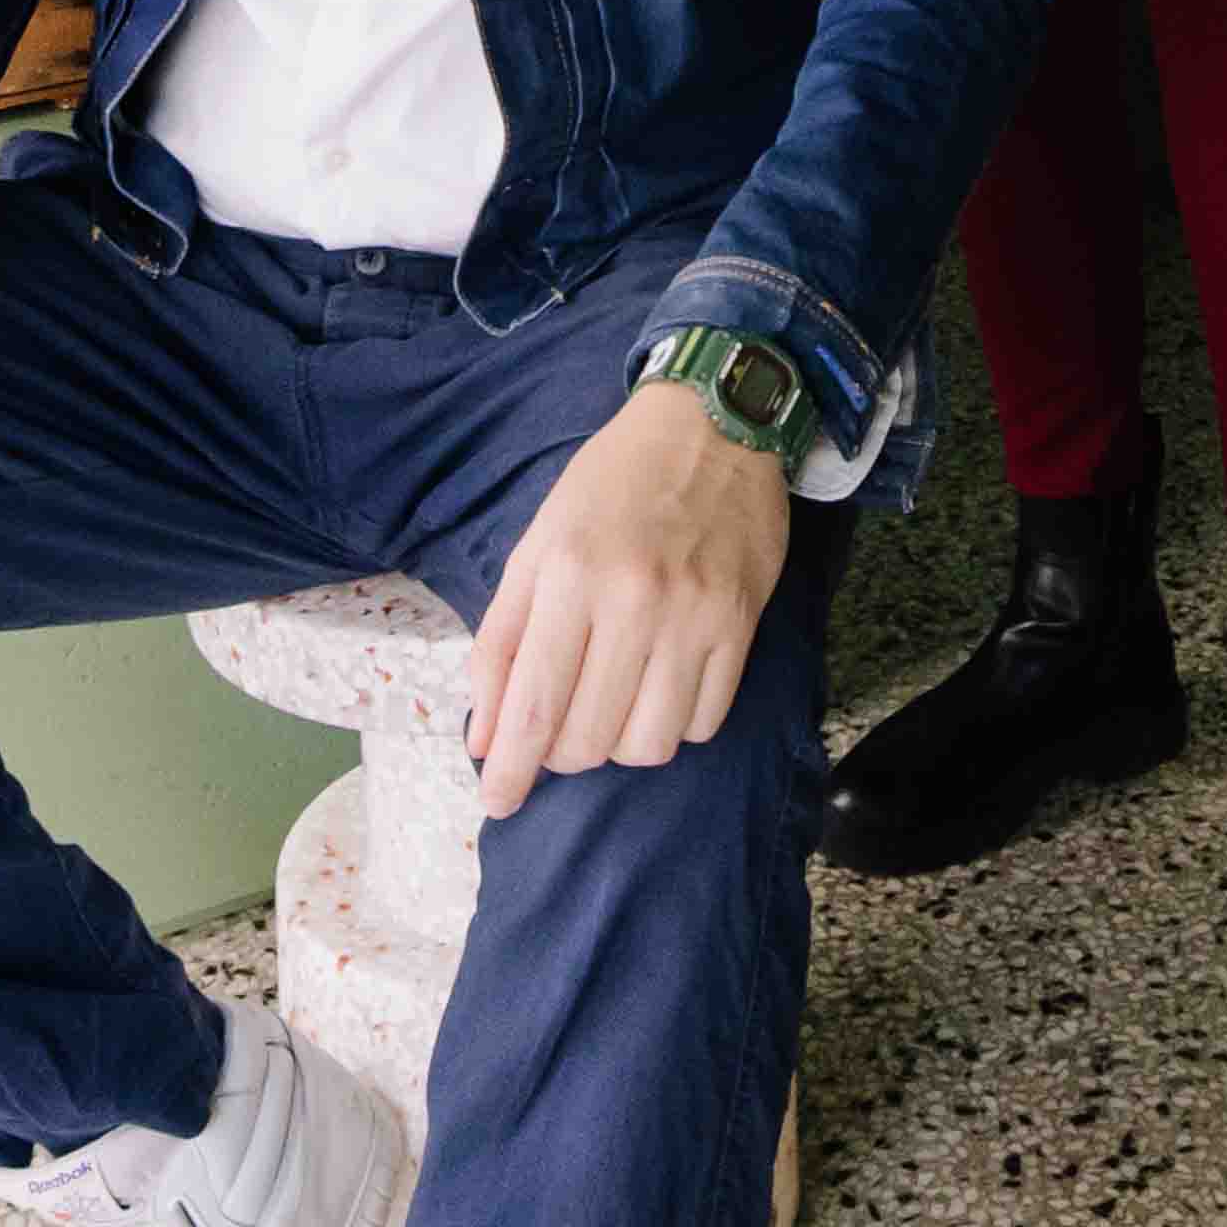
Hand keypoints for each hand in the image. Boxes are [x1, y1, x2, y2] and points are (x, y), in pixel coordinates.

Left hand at [466, 377, 794, 815]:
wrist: (713, 424)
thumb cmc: (611, 484)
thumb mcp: (537, 545)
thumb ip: (503, 640)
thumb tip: (484, 735)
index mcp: (570, 576)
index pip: (534, 704)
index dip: (511, 768)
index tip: (497, 802)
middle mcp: (635, 602)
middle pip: (590, 739)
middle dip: (563, 756)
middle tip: (558, 731)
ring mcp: (696, 618)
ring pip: (650, 744)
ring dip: (619, 744)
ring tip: (609, 708)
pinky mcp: (743, 626)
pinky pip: (705, 722)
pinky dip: (674, 724)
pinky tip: (659, 690)